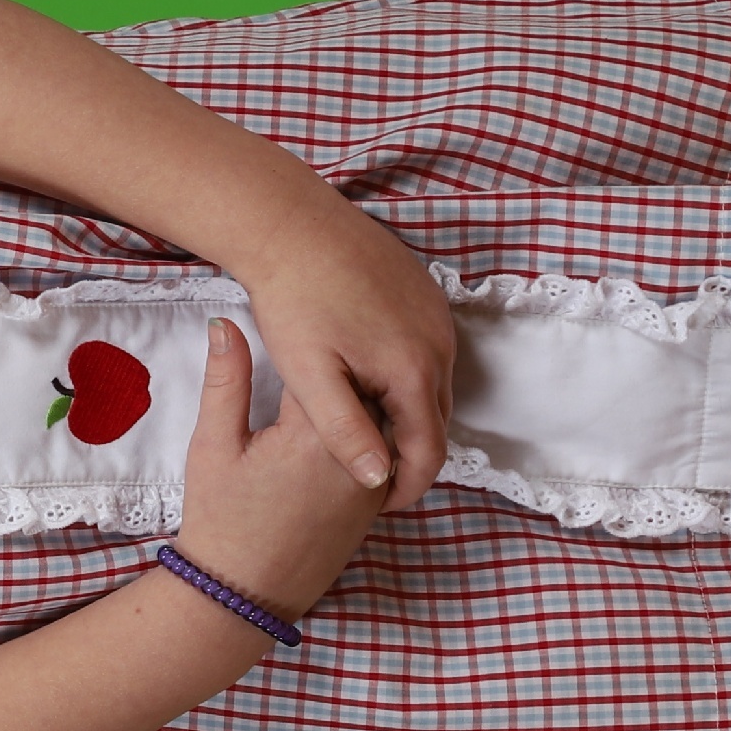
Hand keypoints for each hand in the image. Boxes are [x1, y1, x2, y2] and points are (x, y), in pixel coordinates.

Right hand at [175, 319, 385, 618]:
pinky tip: (343, 416)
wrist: (244, 594)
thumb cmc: (221, 519)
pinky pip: (385, 449)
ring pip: (382, 417)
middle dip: (344, 359)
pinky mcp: (376, 503)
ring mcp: (375, 482)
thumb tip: (226, 322)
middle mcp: (360, 455)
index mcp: (318, 433)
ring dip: (360, 393)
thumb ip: (226, 380)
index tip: (295, 314)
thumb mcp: (213, 445)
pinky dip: (368, 427)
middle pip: (365, 385)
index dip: (307, 334)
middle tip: (321, 332)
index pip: (325, 360)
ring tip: (335, 366)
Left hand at [235, 202, 454, 509]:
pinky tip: (368, 378)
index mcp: (414, 371)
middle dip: (409, 453)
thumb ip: (347, 431)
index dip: (407, 487)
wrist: (290, 223)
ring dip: (407, 413)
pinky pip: (428, 350)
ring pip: (434, 384)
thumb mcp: (311, 377)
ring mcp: (438, 315)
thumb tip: (380, 480)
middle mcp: (440, 344)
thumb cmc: (292, 302)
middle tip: (369, 475)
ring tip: (365, 432)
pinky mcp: (426, 293)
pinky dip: (408, 375)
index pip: (430, 451)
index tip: (379, 506)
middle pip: (437, 420)